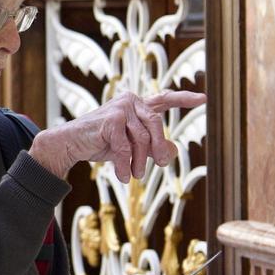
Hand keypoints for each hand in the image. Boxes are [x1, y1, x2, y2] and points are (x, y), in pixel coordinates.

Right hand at [28, 90, 205, 182]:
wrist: (71, 144)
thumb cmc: (101, 143)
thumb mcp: (131, 147)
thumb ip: (152, 147)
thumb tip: (173, 151)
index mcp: (137, 105)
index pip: (164, 99)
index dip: (184, 99)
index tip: (204, 98)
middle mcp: (130, 101)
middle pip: (156, 125)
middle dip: (159, 148)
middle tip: (161, 165)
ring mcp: (120, 108)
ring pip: (142, 139)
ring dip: (139, 162)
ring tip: (135, 176)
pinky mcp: (110, 119)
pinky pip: (126, 147)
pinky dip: (125, 164)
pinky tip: (123, 176)